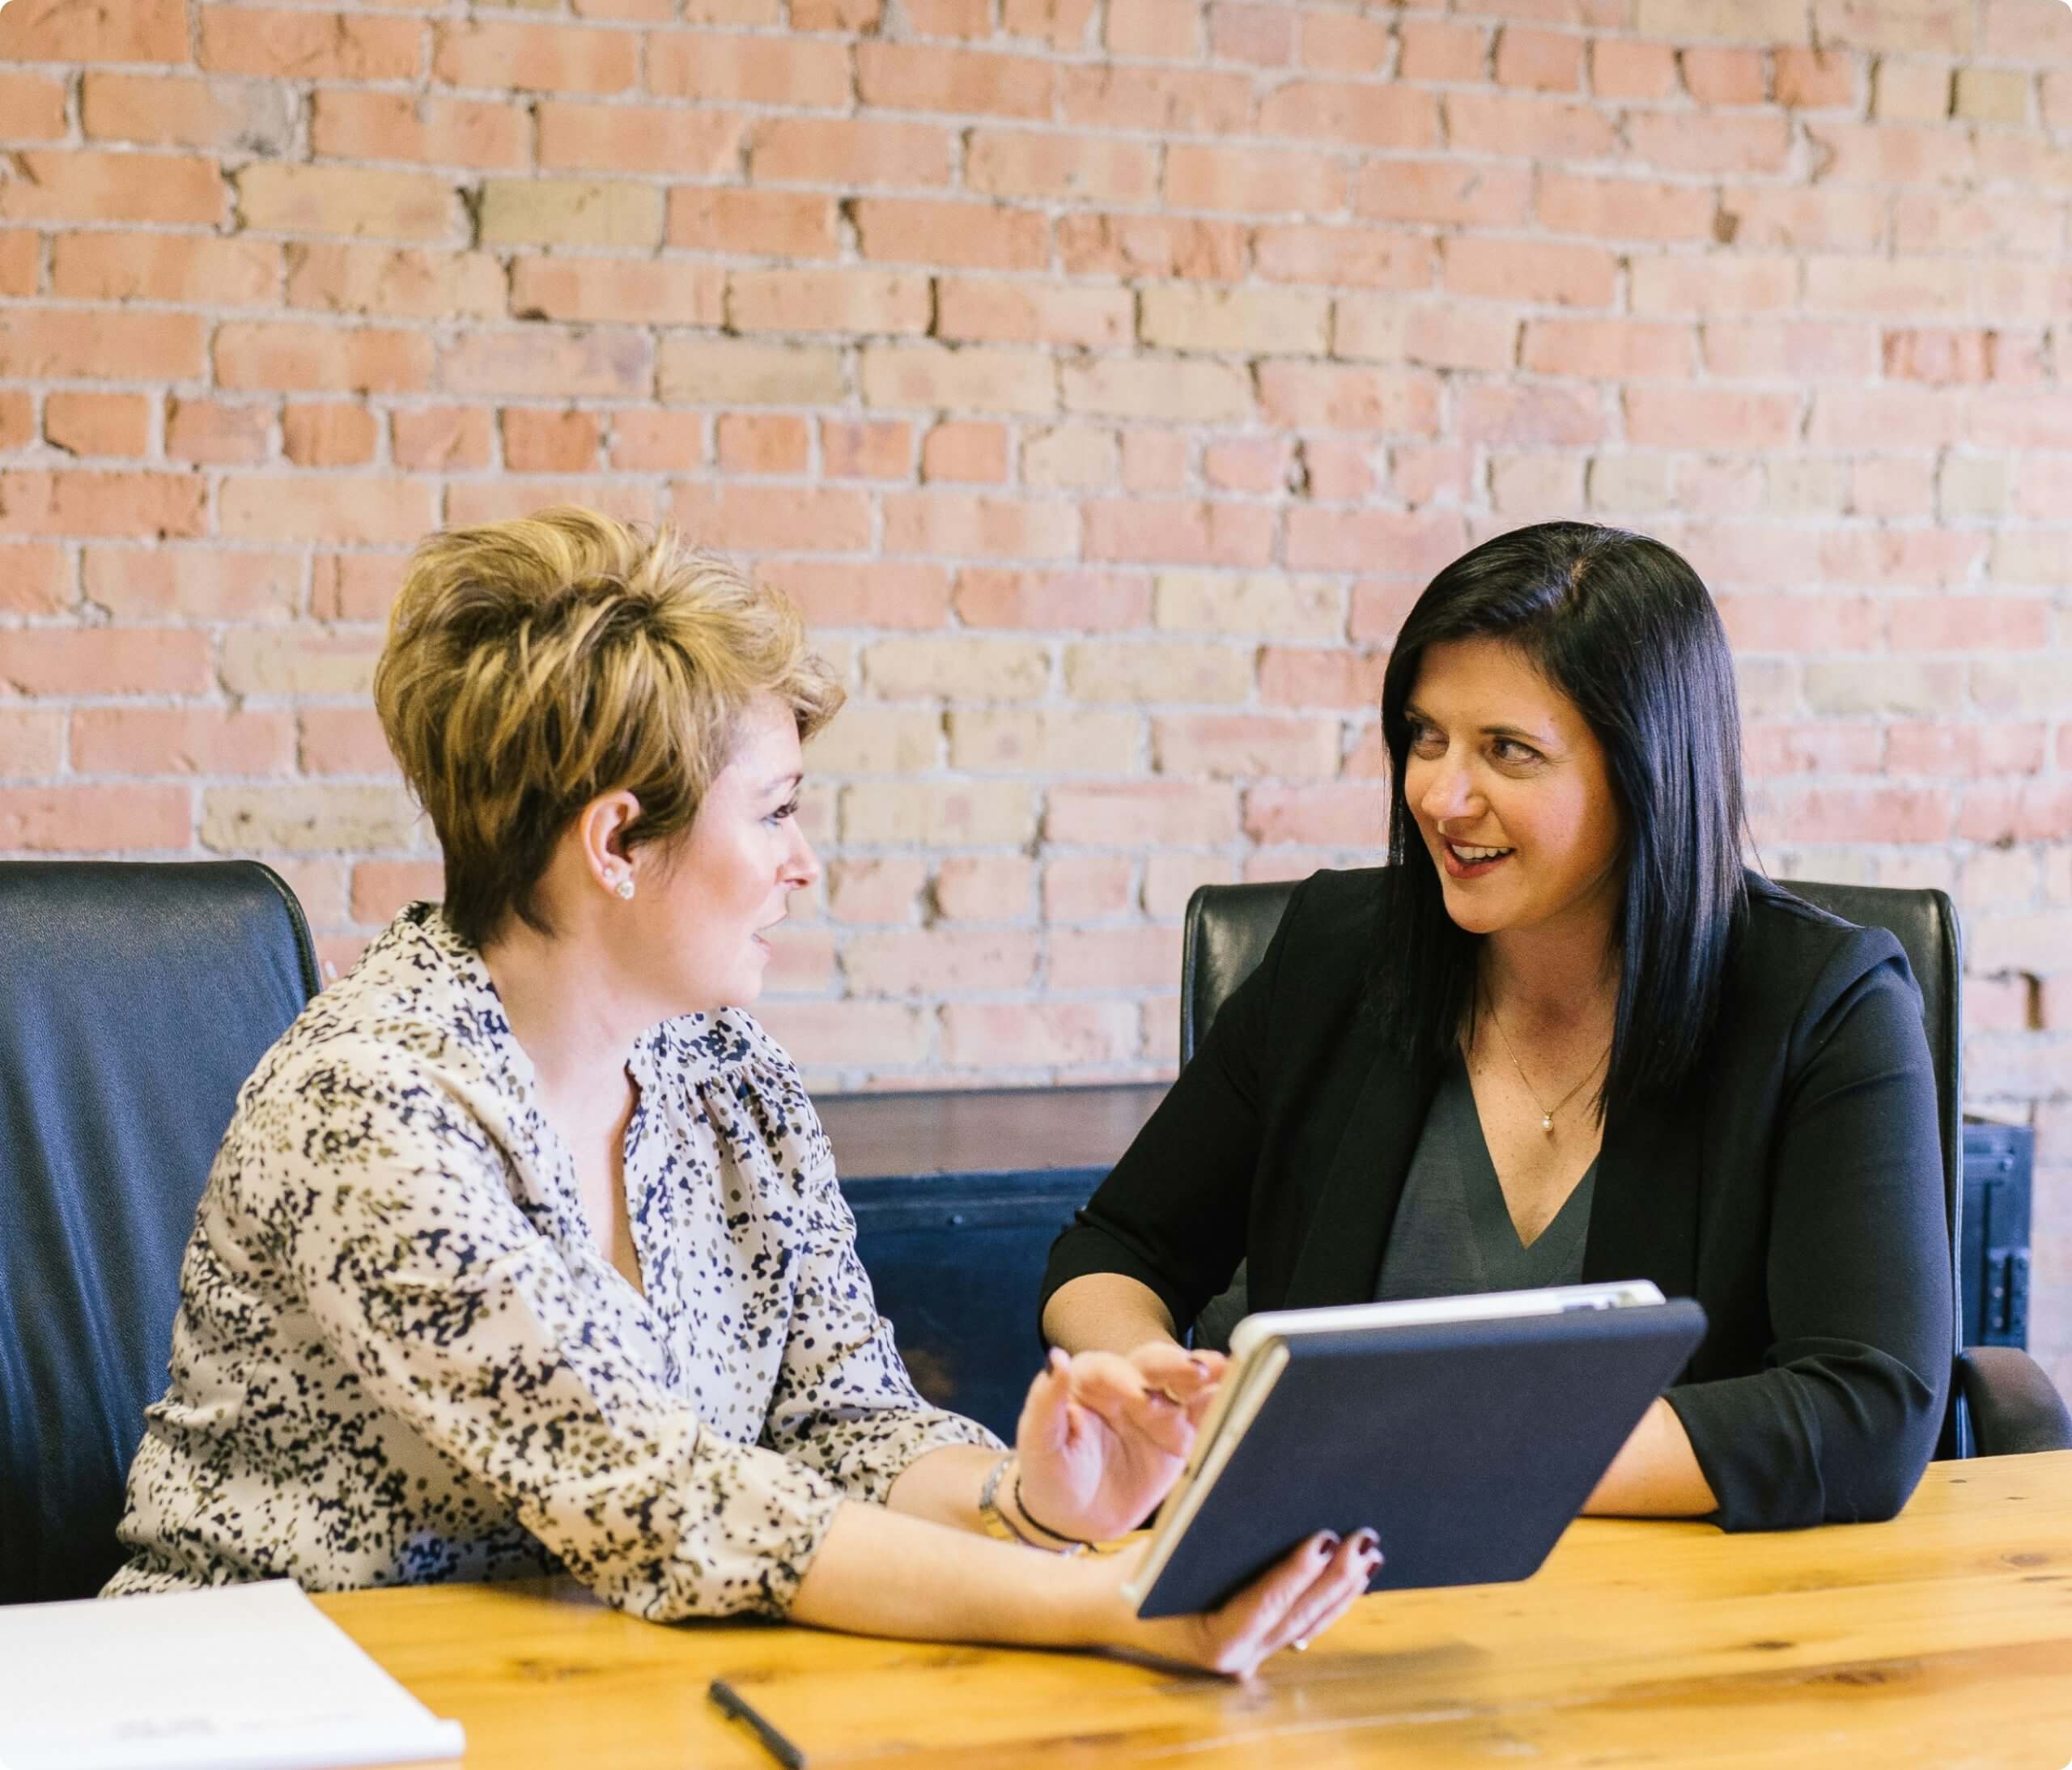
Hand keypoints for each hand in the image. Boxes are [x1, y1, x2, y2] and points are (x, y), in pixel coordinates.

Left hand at [1012, 1341, 1227, 1545]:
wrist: (1074, 1517)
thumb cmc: (1050, 1474)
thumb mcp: (1039, 1443)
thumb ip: (1045, 1402)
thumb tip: (1055, 1359)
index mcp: (1089, 1381)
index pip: (1108, 1369)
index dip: (1124, 1378)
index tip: (1137, 1395)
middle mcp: (1127, 1386)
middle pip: (1153, 1366)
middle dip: (1175, 1366)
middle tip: (1197, 1370)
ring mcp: (1158, 1409)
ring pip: (1184, 1384)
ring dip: (1206, 1376)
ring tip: (1229, 1370)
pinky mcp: (1181, 1435)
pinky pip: (1204, 1415)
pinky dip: (1223, 1404)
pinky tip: (1243, 1394)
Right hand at [1084, 1529, 1381, 1677]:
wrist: (1112, 1607)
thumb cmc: (1137, 1572)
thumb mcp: (1165, 1549)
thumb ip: (1207, 1532)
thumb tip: (1252, 1494)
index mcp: (1212, 1641)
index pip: (1263, 1605)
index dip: (1296, 1574)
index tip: (1325, 1540)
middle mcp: (1238, 1658)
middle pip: (1298, 1616)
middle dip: (1335, 1578)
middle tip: (1363, 1539)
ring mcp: (1253, 1655)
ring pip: (1308, 1624)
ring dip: (1343, 1589)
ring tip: (1369, 1553)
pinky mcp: (1260, 1643)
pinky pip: (1303, 1625)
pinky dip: (1329, 1599)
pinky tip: (1354, 1575)